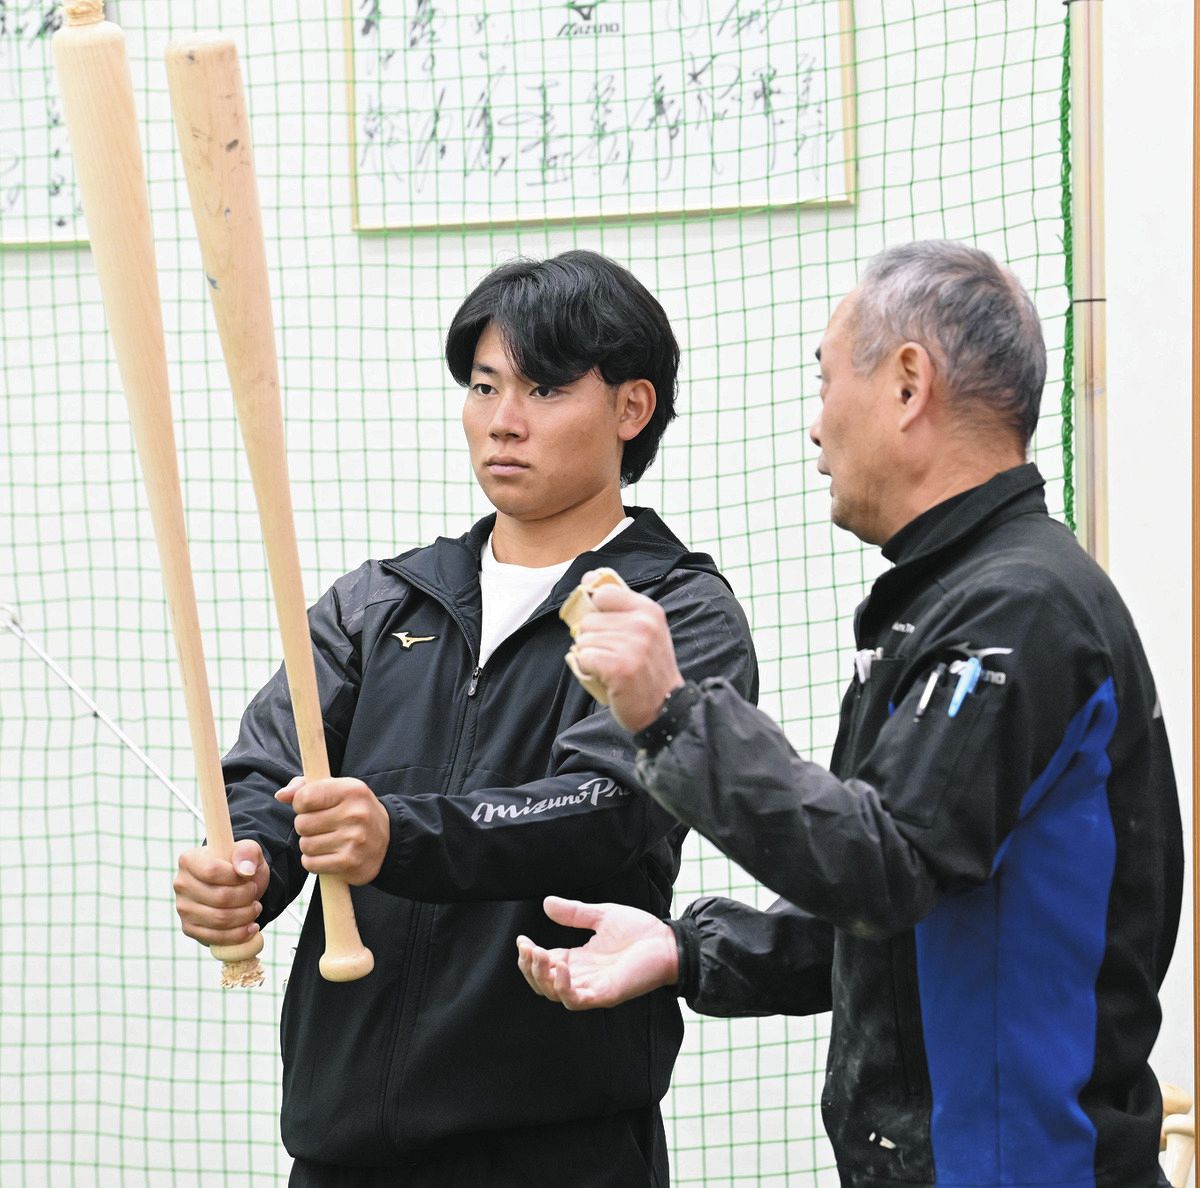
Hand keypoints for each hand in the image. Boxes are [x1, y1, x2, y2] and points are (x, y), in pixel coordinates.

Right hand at [174, 838, 268, 947]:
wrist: (236, 887)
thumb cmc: (239, 867)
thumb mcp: (248, 852)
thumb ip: (248, 853)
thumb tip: (246, 870)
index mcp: (190, 860)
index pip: (212, 871)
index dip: (236, 877)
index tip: (248, 876)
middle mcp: (181, 884)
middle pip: (220, 897)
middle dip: (246, 896)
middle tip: (254, 892)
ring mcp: (183, 909)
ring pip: (220, 919)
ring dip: (246, 915)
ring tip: (255, 907)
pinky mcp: (189, 929)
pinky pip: (216, 937)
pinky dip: (239, 934)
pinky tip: (251, 926)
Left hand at [275, 775, 389, 883]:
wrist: (387, 840)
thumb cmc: (355, 811)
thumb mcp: (337, 790)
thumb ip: (306, 787)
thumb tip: (281, 795)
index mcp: (351, 790)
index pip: (304, 798)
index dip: (301, 804)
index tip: (312, 807)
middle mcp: (355, 814)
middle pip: (302, 823)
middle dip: (306, 826)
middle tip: (323, 826)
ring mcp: (354, 840)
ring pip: (305, 845)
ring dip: (311, 845)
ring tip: (328, 841)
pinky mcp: (350, 862)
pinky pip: (311, 863)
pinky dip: (315, 861)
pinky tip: (329, 855)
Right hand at [515, 895, 678, 1009]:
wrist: (668, 942)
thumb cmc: (640, 931)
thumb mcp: (602, 916)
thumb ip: (574, 912)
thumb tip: (547, 902)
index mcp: (580, 961)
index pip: (545, 965)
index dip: (529, 956)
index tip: (521, 939)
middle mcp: (583, 977)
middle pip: (544, 983)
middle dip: (530, 968)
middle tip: (528, 948)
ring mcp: (593, 988)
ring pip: (555, 994)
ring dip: (541, 976)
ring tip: (540, 954)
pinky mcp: (605, 994)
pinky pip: (576, 999)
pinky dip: (562, 986)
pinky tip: (559, 965)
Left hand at [571, 576, 684, 731]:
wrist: (665, 707)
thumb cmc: (648, 669)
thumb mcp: (644, 630)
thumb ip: (619, 606)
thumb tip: (588, 579)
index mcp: (648, 610)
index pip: (603, 592)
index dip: (596, 610)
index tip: (605, 627)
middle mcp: (642, 624)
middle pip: (588, 620)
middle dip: (593, 640)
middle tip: (614, 656)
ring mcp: (632, 645)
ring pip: (583, 640)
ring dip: (591, 656)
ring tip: (612, 667)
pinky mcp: (619, 667)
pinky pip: (583, 657)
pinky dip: (588, 669)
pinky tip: (606, 677)